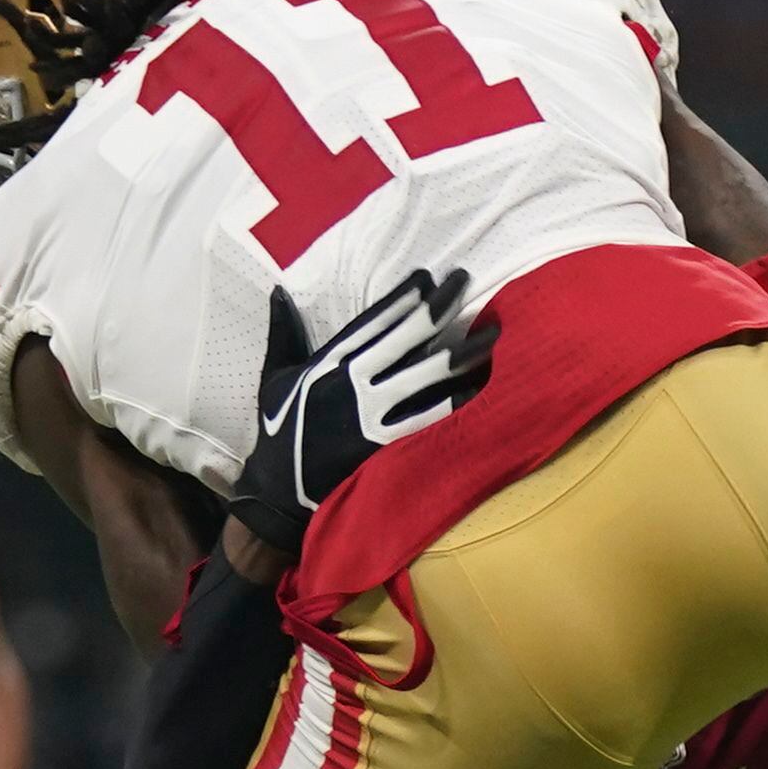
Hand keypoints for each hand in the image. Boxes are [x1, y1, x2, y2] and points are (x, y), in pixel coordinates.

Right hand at [227, 267, 495, 552]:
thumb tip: (279, 290)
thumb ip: (282, 331)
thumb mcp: (275, 377)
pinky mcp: (380, 444)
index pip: (373, 320)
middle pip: (405, 336)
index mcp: (327, 361)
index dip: (403, 297)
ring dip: (461, 352)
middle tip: (464, 280)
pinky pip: (425, 419)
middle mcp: (351, 381)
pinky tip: (479, 387)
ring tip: (492, 333)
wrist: (275, 492)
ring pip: (425, 374)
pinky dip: (453, 403)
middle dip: (438, 305)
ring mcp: (368, 413)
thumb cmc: (278, 432)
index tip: (428, 276)